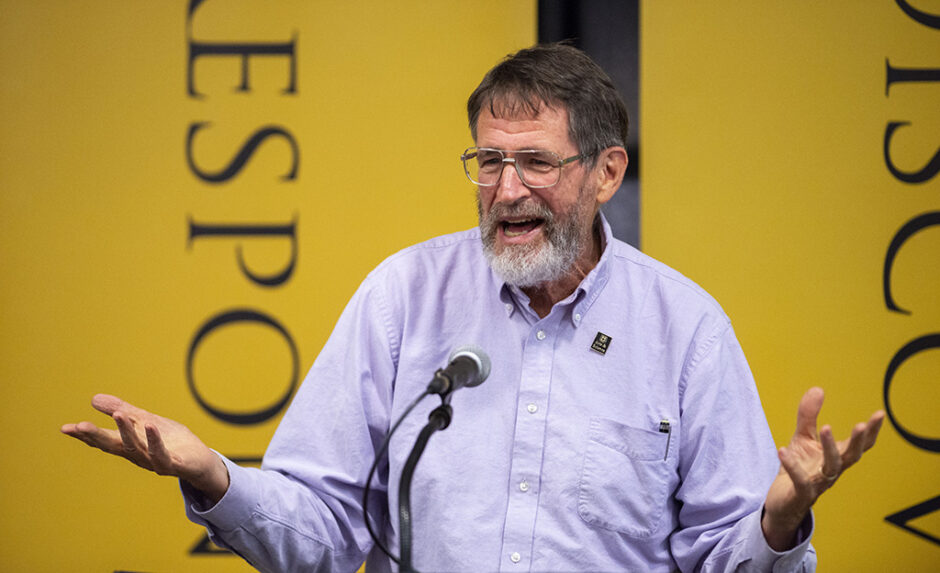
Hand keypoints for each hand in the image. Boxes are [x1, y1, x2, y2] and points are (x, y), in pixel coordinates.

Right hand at [61, 394, 228, 502]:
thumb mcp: (145, 421)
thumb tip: (93, 399)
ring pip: (136, 449)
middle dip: (96, 437)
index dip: (85, 435)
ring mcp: (155, 462)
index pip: (103, 440)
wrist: (200, 461)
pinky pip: (162, 454)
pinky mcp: (174, 464)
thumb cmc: (171, 442)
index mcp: (129, 446)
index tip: (65, 428)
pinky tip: (150, 425)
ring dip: (126, 432)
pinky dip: (155, 441)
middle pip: (113, 446)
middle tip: (79, 426)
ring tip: (119, 414)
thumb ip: (123, 412)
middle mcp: (138, 456)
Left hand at [761, 387, 883, 550]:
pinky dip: (792, 465)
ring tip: (825, 427)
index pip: (860, 445)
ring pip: (831, 467)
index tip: (880, 414)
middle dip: (858, 441)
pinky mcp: (800, 493)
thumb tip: (818, 389)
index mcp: (837, 458)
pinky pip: (800, 480)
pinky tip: (783, 451)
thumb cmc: (798, 468)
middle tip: (861, 425)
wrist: (783, 501)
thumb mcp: (802, 438)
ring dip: (830, 447)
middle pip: (851, 456)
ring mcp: (818, 483)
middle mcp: (832, 470)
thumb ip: (808, 415)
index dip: (872, 432)